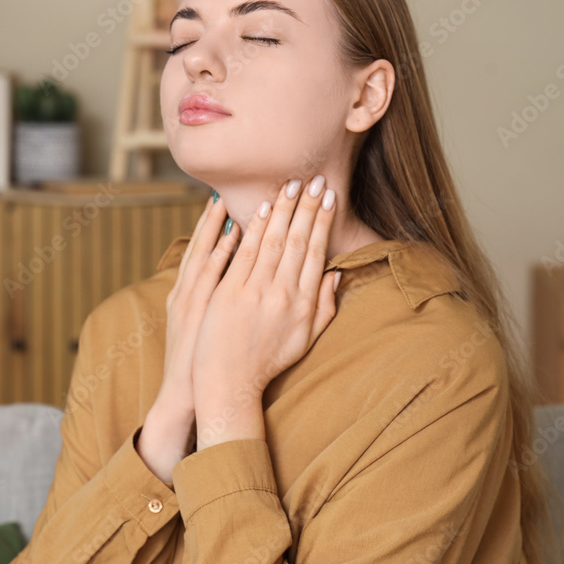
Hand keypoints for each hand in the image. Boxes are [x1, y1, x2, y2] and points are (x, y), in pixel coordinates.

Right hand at [155, 192, 240, 418]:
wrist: (191, 390)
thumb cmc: (201, 356)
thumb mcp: (200, 319)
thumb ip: (213, 292)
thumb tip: (229, 269)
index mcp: (189, 291)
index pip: (202, 250)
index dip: (210, 223)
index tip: (222, 197)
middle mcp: (188, 291)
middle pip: (201, 246)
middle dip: (214, 217)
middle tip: (226, 187)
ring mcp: (195, 301)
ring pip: (206, 256)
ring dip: (218, 226)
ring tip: (228, 200)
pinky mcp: (203, 314)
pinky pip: (216, 277)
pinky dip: (222, 255)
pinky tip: (233, 236)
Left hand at [192, 176, 339, 419]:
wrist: (229, 384)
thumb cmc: (267, 362)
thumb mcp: (305, 340)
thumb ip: (324, 307)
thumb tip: (334, 274)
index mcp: (303, 305)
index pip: (316, 253)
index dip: (323, 222)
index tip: (328, 198)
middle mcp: (282, 296)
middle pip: (297, 241)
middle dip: (307, 207)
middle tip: (314, 179)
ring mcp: (254, 293)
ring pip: (272, 242)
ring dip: (282, 210)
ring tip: (290, 184)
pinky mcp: (229, 293)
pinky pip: (243, 254)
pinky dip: (253, 229)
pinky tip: (262, 208)